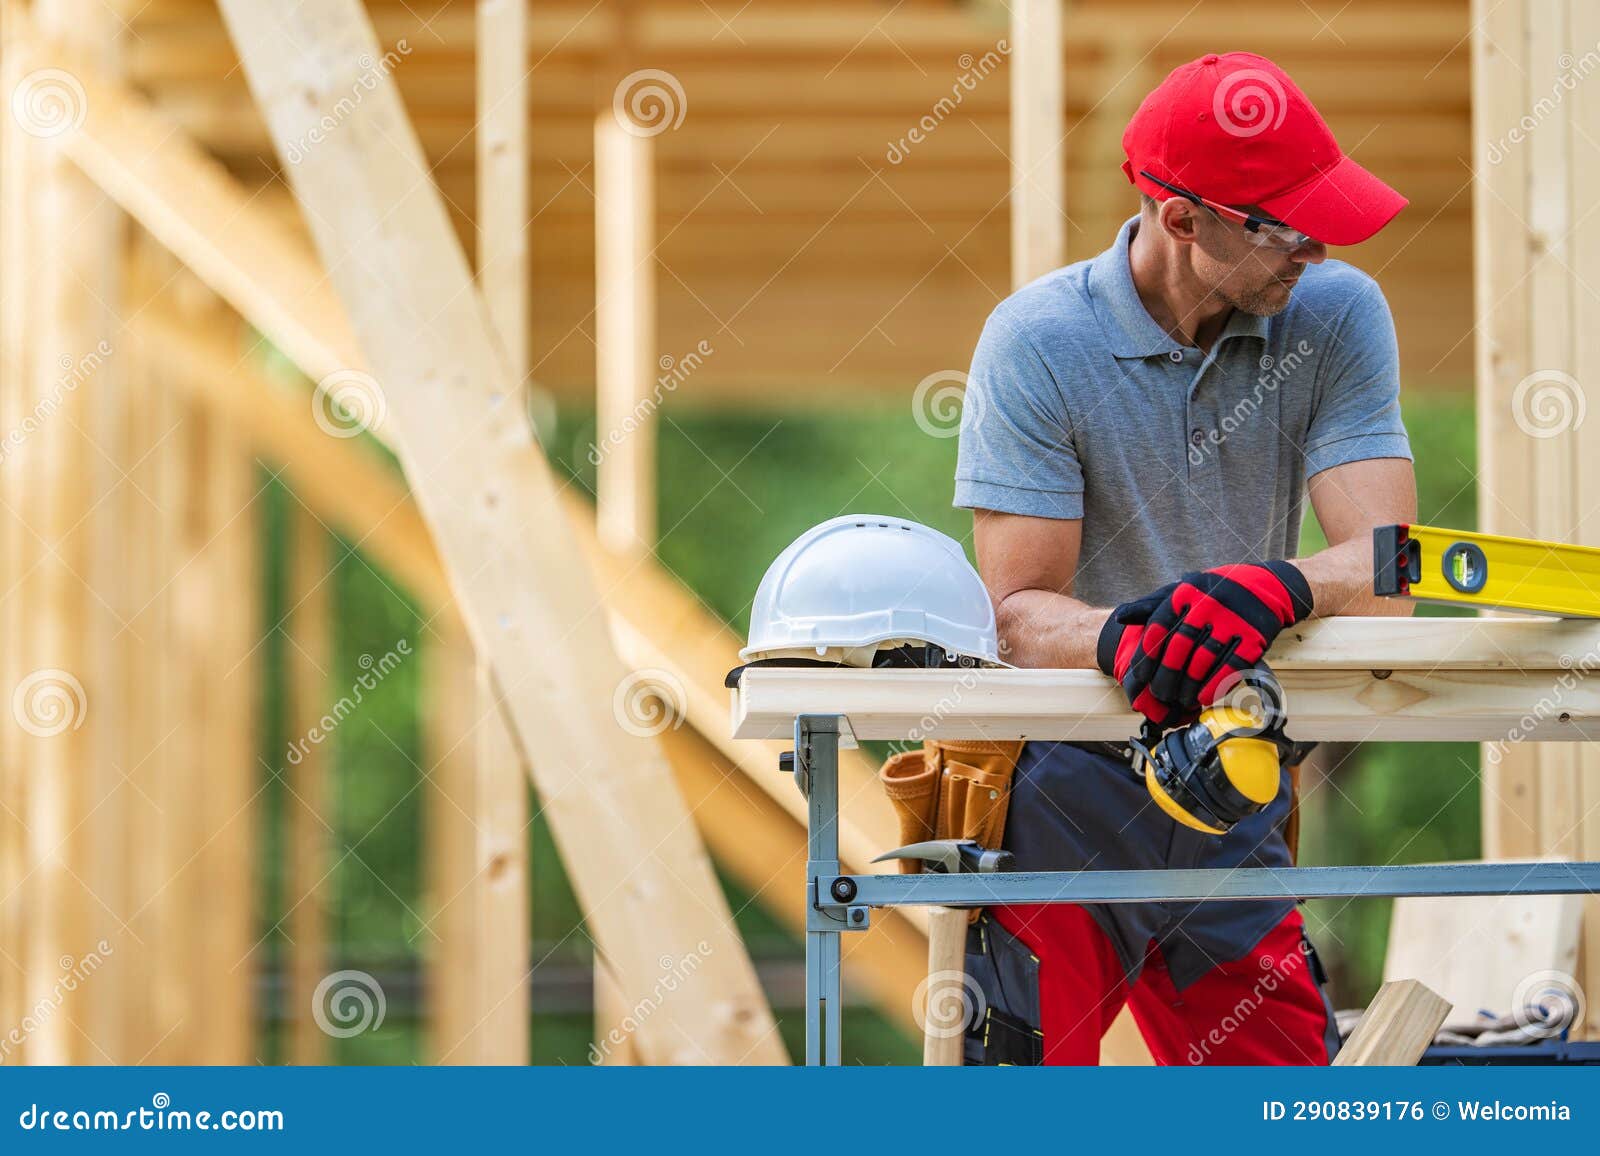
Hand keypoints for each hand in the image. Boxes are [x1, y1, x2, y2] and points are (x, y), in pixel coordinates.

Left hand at [1096, 561, 1312, 724]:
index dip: (1146, 659)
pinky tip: (1202, 698)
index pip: (1156, 631)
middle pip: (1177, 650)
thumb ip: (1151, 606)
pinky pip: (1229, 666)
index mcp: (1184, 594)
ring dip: (1188, 686)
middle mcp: (1206, 605)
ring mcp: (1231, 620)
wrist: (1266, 587)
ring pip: (1201, 662)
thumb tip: (1119, 617)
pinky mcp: (1253, 636)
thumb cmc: (1214, 593)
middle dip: (1165, 678)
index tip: (1139, 679)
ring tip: (1180, 700)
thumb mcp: (1181, 591)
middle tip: (1160, 695)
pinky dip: (1213, 686)